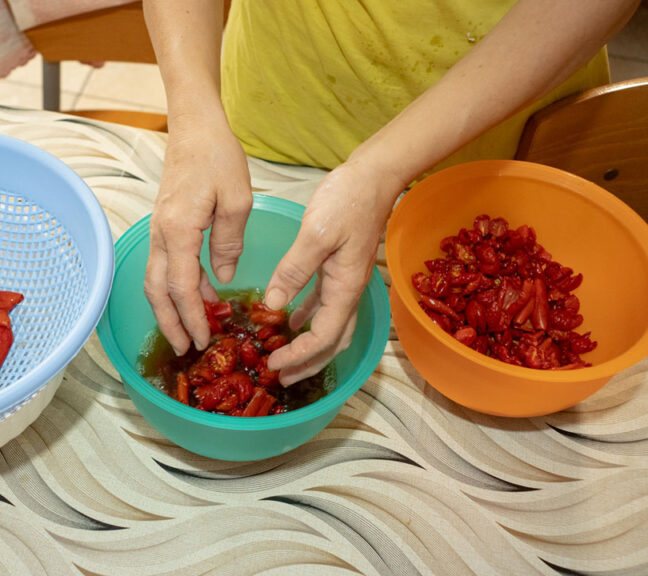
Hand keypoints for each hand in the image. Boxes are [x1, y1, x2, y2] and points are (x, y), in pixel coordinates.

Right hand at [144, 114, 252, 354]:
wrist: (195, 126)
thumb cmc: (218, 156)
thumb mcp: (237, 200)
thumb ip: (229, 242)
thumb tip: (222, 278)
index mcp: (178, 231)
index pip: (181, 287)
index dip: (192, 318)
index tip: (203, 340)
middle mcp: (161, 234)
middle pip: (157, 290)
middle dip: (170, 323)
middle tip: (186, 349)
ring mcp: (159, 229)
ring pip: (156, 279)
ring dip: (170, 308)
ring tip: (190, 330)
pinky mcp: (164, 224)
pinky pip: (166, 263)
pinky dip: (178, 285)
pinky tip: (202, 293)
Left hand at [263, 160, 403, 385]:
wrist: (374, 175)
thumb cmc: (348, 200)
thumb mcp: (316, 234)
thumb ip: (295, 270)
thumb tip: (274, 305)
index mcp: (345, 288)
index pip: (323, 337)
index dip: (298, 356)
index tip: (273, 365)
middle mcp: (348, 291)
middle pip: (332, 342)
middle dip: (307, 364)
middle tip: (281, 378)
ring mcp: (346, 280)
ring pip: (330, 326)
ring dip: (308, 346)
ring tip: (283, 358)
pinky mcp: (340, 268)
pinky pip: (326, 305)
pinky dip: (309, 319)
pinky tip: (291, 318)